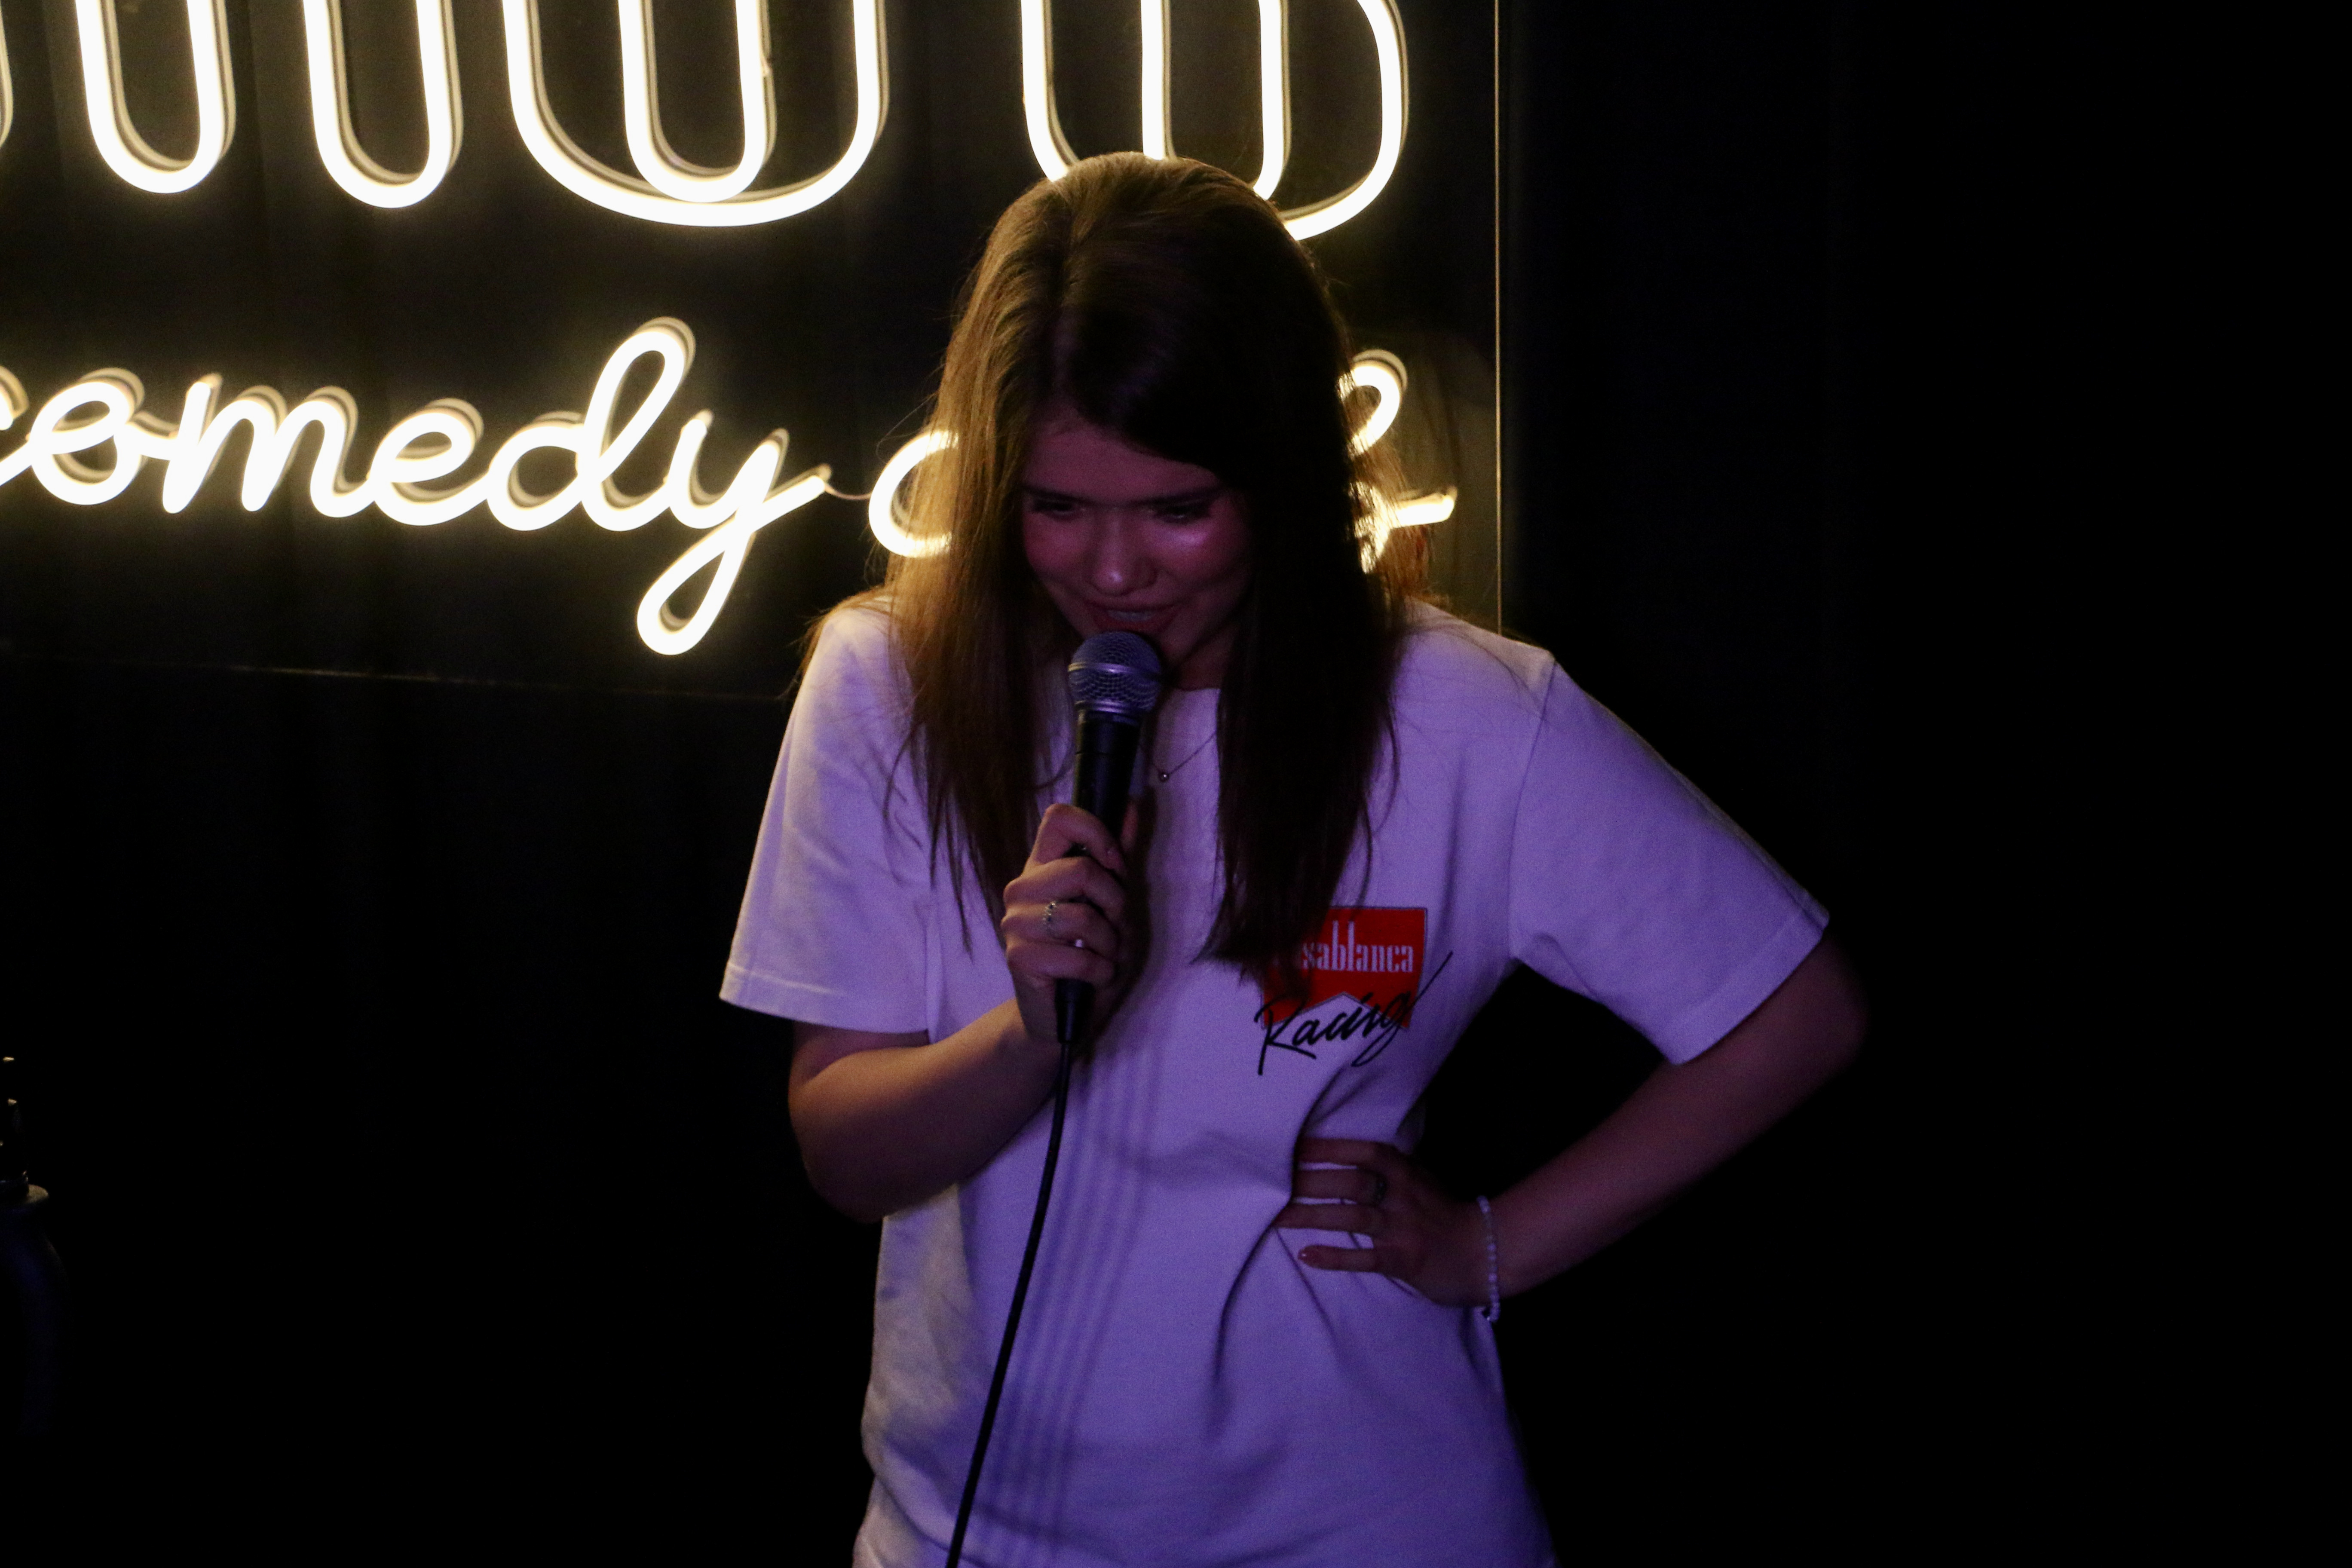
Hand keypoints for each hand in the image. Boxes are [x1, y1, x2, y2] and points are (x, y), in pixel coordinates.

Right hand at [999, 802, 1139, 1047]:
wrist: (1062, 1015)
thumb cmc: (1089, 955)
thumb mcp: (1113, 904)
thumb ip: (1117, 856)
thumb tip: (1131, 804)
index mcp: (1043, 866)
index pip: (1058, 818)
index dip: (1095, 832)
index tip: (1114, 864)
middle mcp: (1022, 888)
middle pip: (1080, 869)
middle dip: (1114, 903)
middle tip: (1113, 927)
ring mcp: (1015, 923)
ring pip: (1082, 916)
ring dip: (1109, 945)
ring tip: (1104, 957)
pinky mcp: (1018, 957)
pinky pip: (1076, 957)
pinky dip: (1099, 972)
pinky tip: (1094, 978)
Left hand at [1275, 1138, 1493, 1307]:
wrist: (1485, 1251)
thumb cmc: (1443, 1214)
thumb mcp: (1419, 1180)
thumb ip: (1386, 1169)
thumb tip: (1339, 1156)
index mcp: (1404, 1171)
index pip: (1362, 1152)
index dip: (1326, 1148)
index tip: (1290, 1145)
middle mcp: (1401, 1195)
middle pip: (1349, 1182)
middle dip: (1309, 1181)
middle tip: (1268, 1181)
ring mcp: (1402, 1228)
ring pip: (1352, 1216)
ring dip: (1312, 1215)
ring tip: (1275, 1217)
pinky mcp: (1404, 1259)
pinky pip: (1366, 1258)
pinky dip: (1336, 1257)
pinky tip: (1307, 1256)